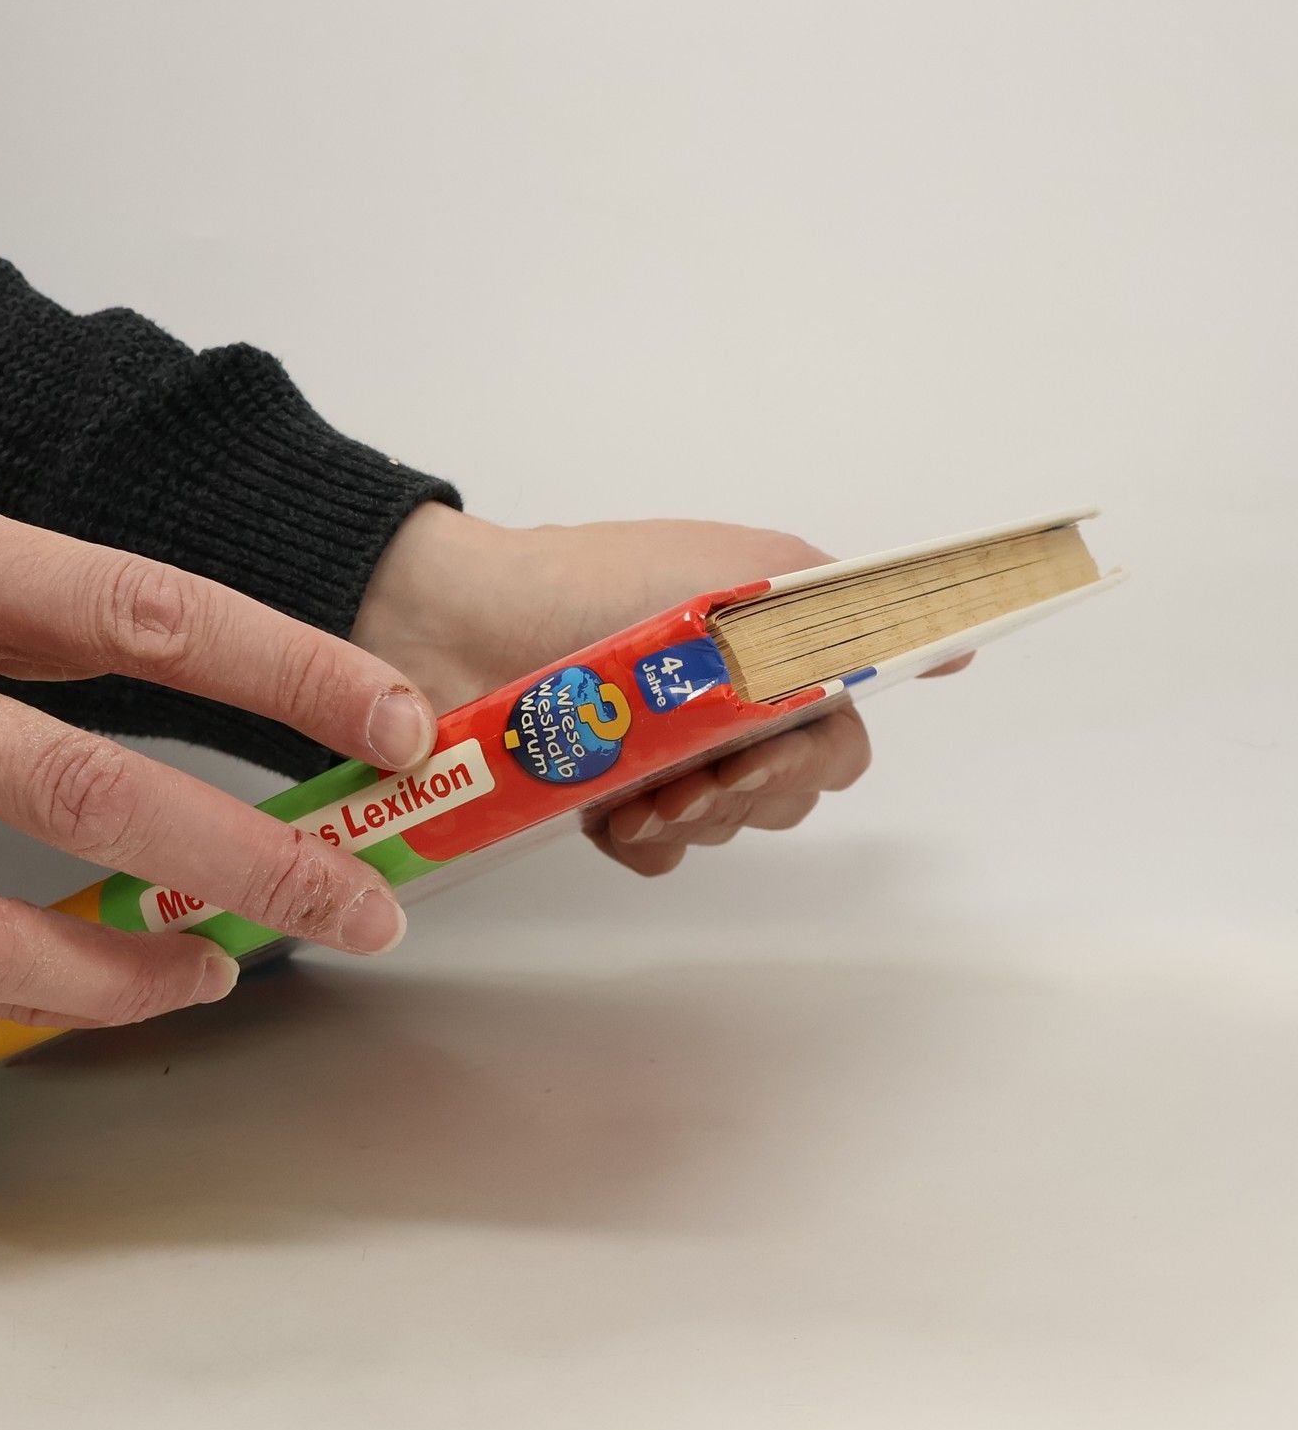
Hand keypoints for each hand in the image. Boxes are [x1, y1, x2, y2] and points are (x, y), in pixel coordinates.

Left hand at [353, 504, 967, 878]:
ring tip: (638, 787)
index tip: (770, 748)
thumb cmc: (604, 585)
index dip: (816, 758)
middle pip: (792, 795)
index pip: (842, 738)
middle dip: (752, 791)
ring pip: (728, 830)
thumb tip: (961, 646)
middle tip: (700, 770)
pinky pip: (658, 855)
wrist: (467, 623)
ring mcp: (665, 758)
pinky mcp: (604, 799)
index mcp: (767, 654)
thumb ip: (851, 616)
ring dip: (694, 816)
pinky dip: (640, 841)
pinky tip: (607, 812)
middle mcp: (726, 709)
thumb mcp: (749, 574)